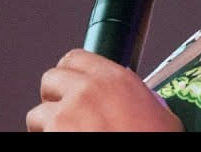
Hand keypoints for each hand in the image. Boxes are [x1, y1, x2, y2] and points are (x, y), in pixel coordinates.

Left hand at [26, 48, 184, 131]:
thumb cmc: (155, 141)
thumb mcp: (163, 119)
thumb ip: (143, 101)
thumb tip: (144, 107)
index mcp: (117, 80)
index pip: (76, 58)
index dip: (70, 74)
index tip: (72, 86)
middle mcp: (88, 91)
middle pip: (50, 79)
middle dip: (54, 99)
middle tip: (66, 117)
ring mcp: (66, 115)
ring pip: (37, 114)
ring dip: (47, 127)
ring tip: (65, 137)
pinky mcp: (53, 135)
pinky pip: (38, 135)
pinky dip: (46, 140)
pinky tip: (63, 144)